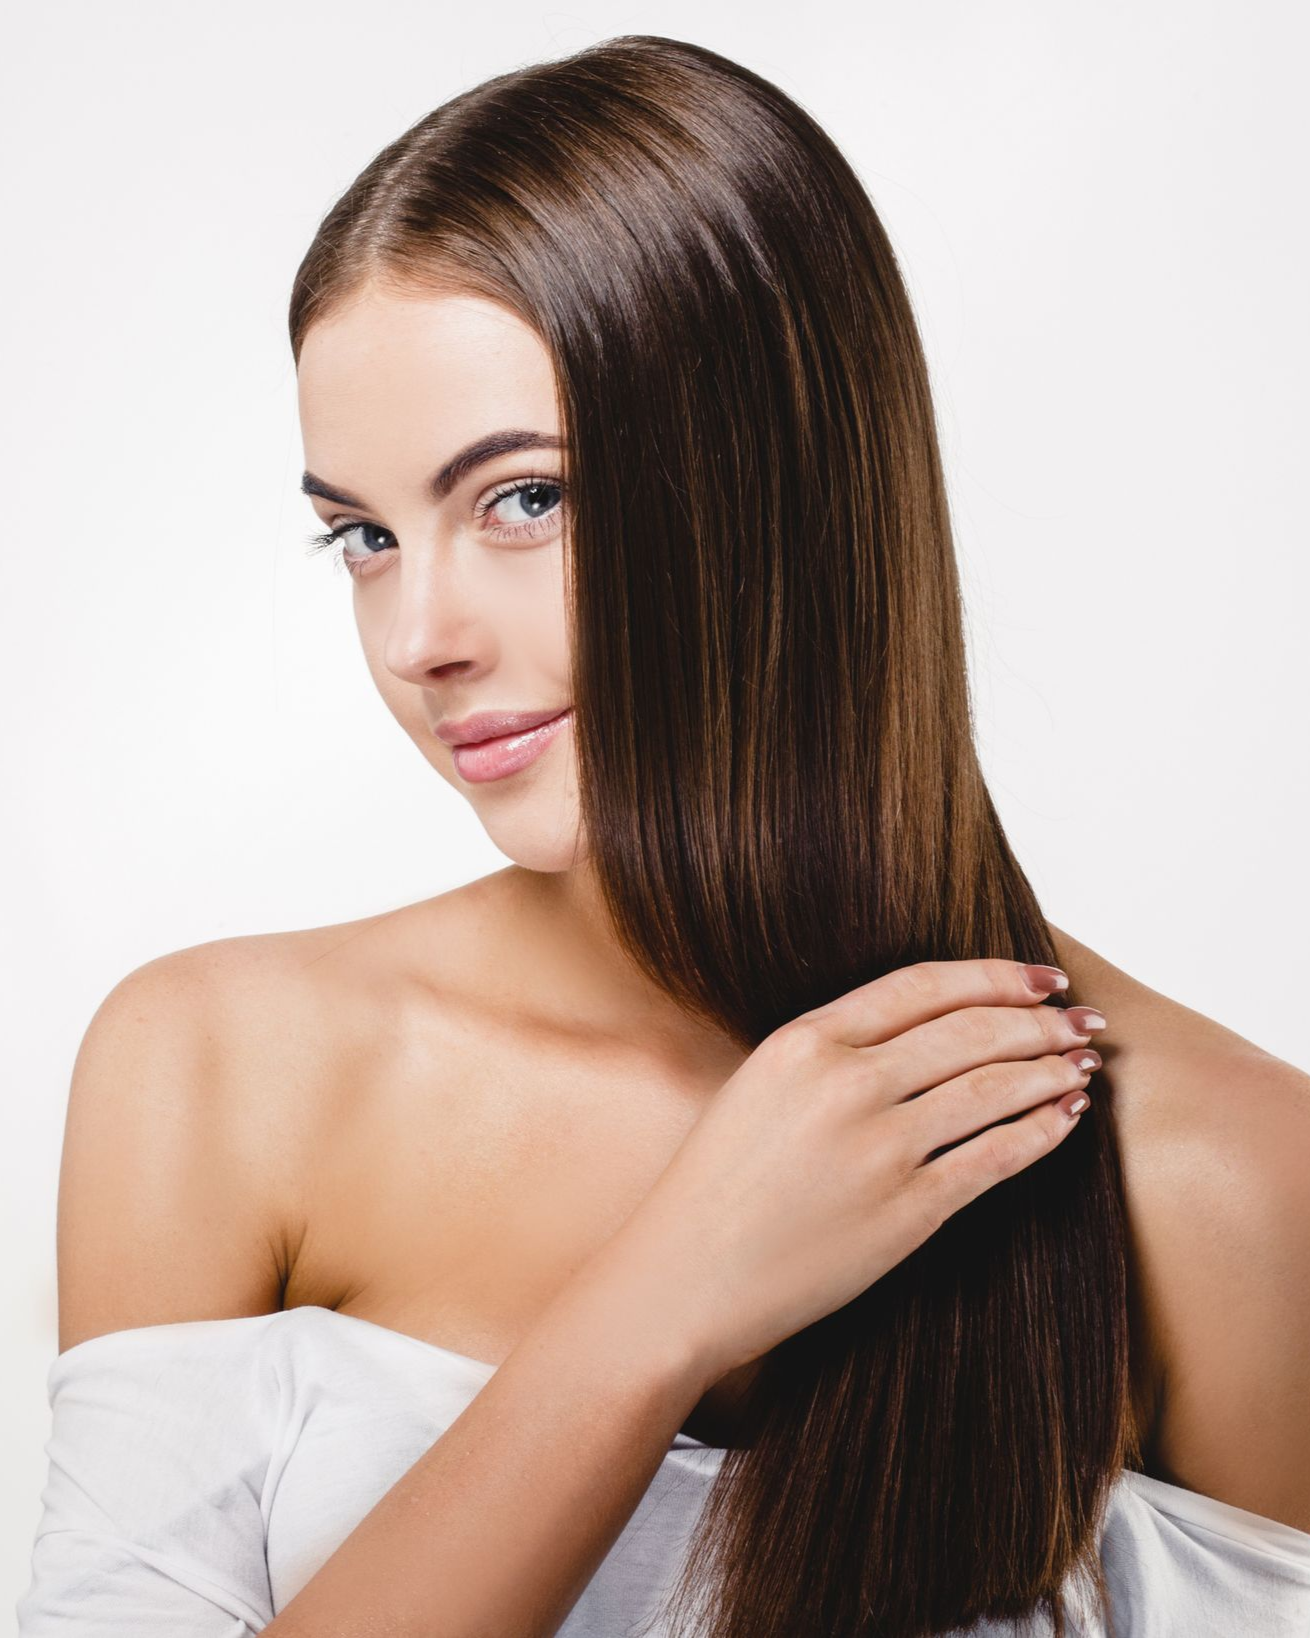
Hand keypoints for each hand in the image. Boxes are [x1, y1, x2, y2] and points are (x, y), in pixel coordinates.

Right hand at [597, 959, 1104, 1389]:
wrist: (683, 1278)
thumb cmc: (716, 1187)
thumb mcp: (760, 1086)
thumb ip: (831, 1052)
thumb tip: (923, 1032)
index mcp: (804, 1040)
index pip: (922, 985)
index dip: (993, 974)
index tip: (1038, 977)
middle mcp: (846, 1083)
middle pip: (971, 1031)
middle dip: (1038, 1022)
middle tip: (1078, 1022)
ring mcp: (880, 1147)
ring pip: (994, 1088)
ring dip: (1049, 1071)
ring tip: (1080, 1064)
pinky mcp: (907, 1211)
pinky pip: (996, 1157)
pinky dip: (1042, 1131)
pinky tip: (1064, 1119)